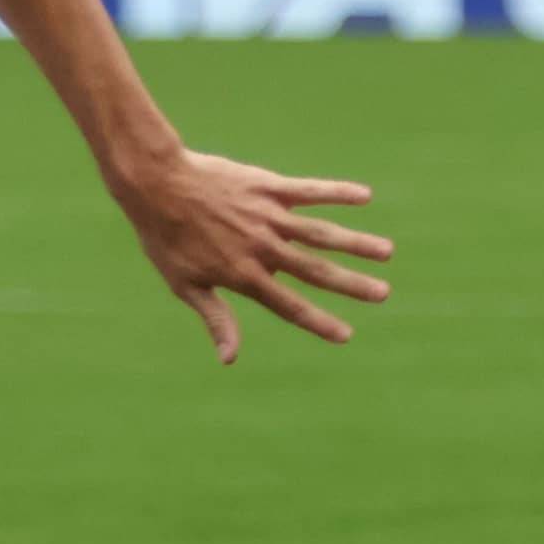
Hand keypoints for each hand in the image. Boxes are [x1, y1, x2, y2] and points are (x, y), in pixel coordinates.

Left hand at [109, 147, 391, 363]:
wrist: (157, 184)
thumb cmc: (166, 237)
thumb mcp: (185, 284)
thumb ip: (216, 318)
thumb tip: (229, 359)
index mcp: (244, 276)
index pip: (290, 306)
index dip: (319, 322)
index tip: (346, 334)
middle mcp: (263, 249)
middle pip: (316, 271)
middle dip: (352, 285)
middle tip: (384, 294)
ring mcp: (269, 217)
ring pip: (321, 233)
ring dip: (356, 243)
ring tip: (386, 251)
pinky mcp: (269, 188)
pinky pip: (310, 191)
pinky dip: (338, 193)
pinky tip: (365, 195)